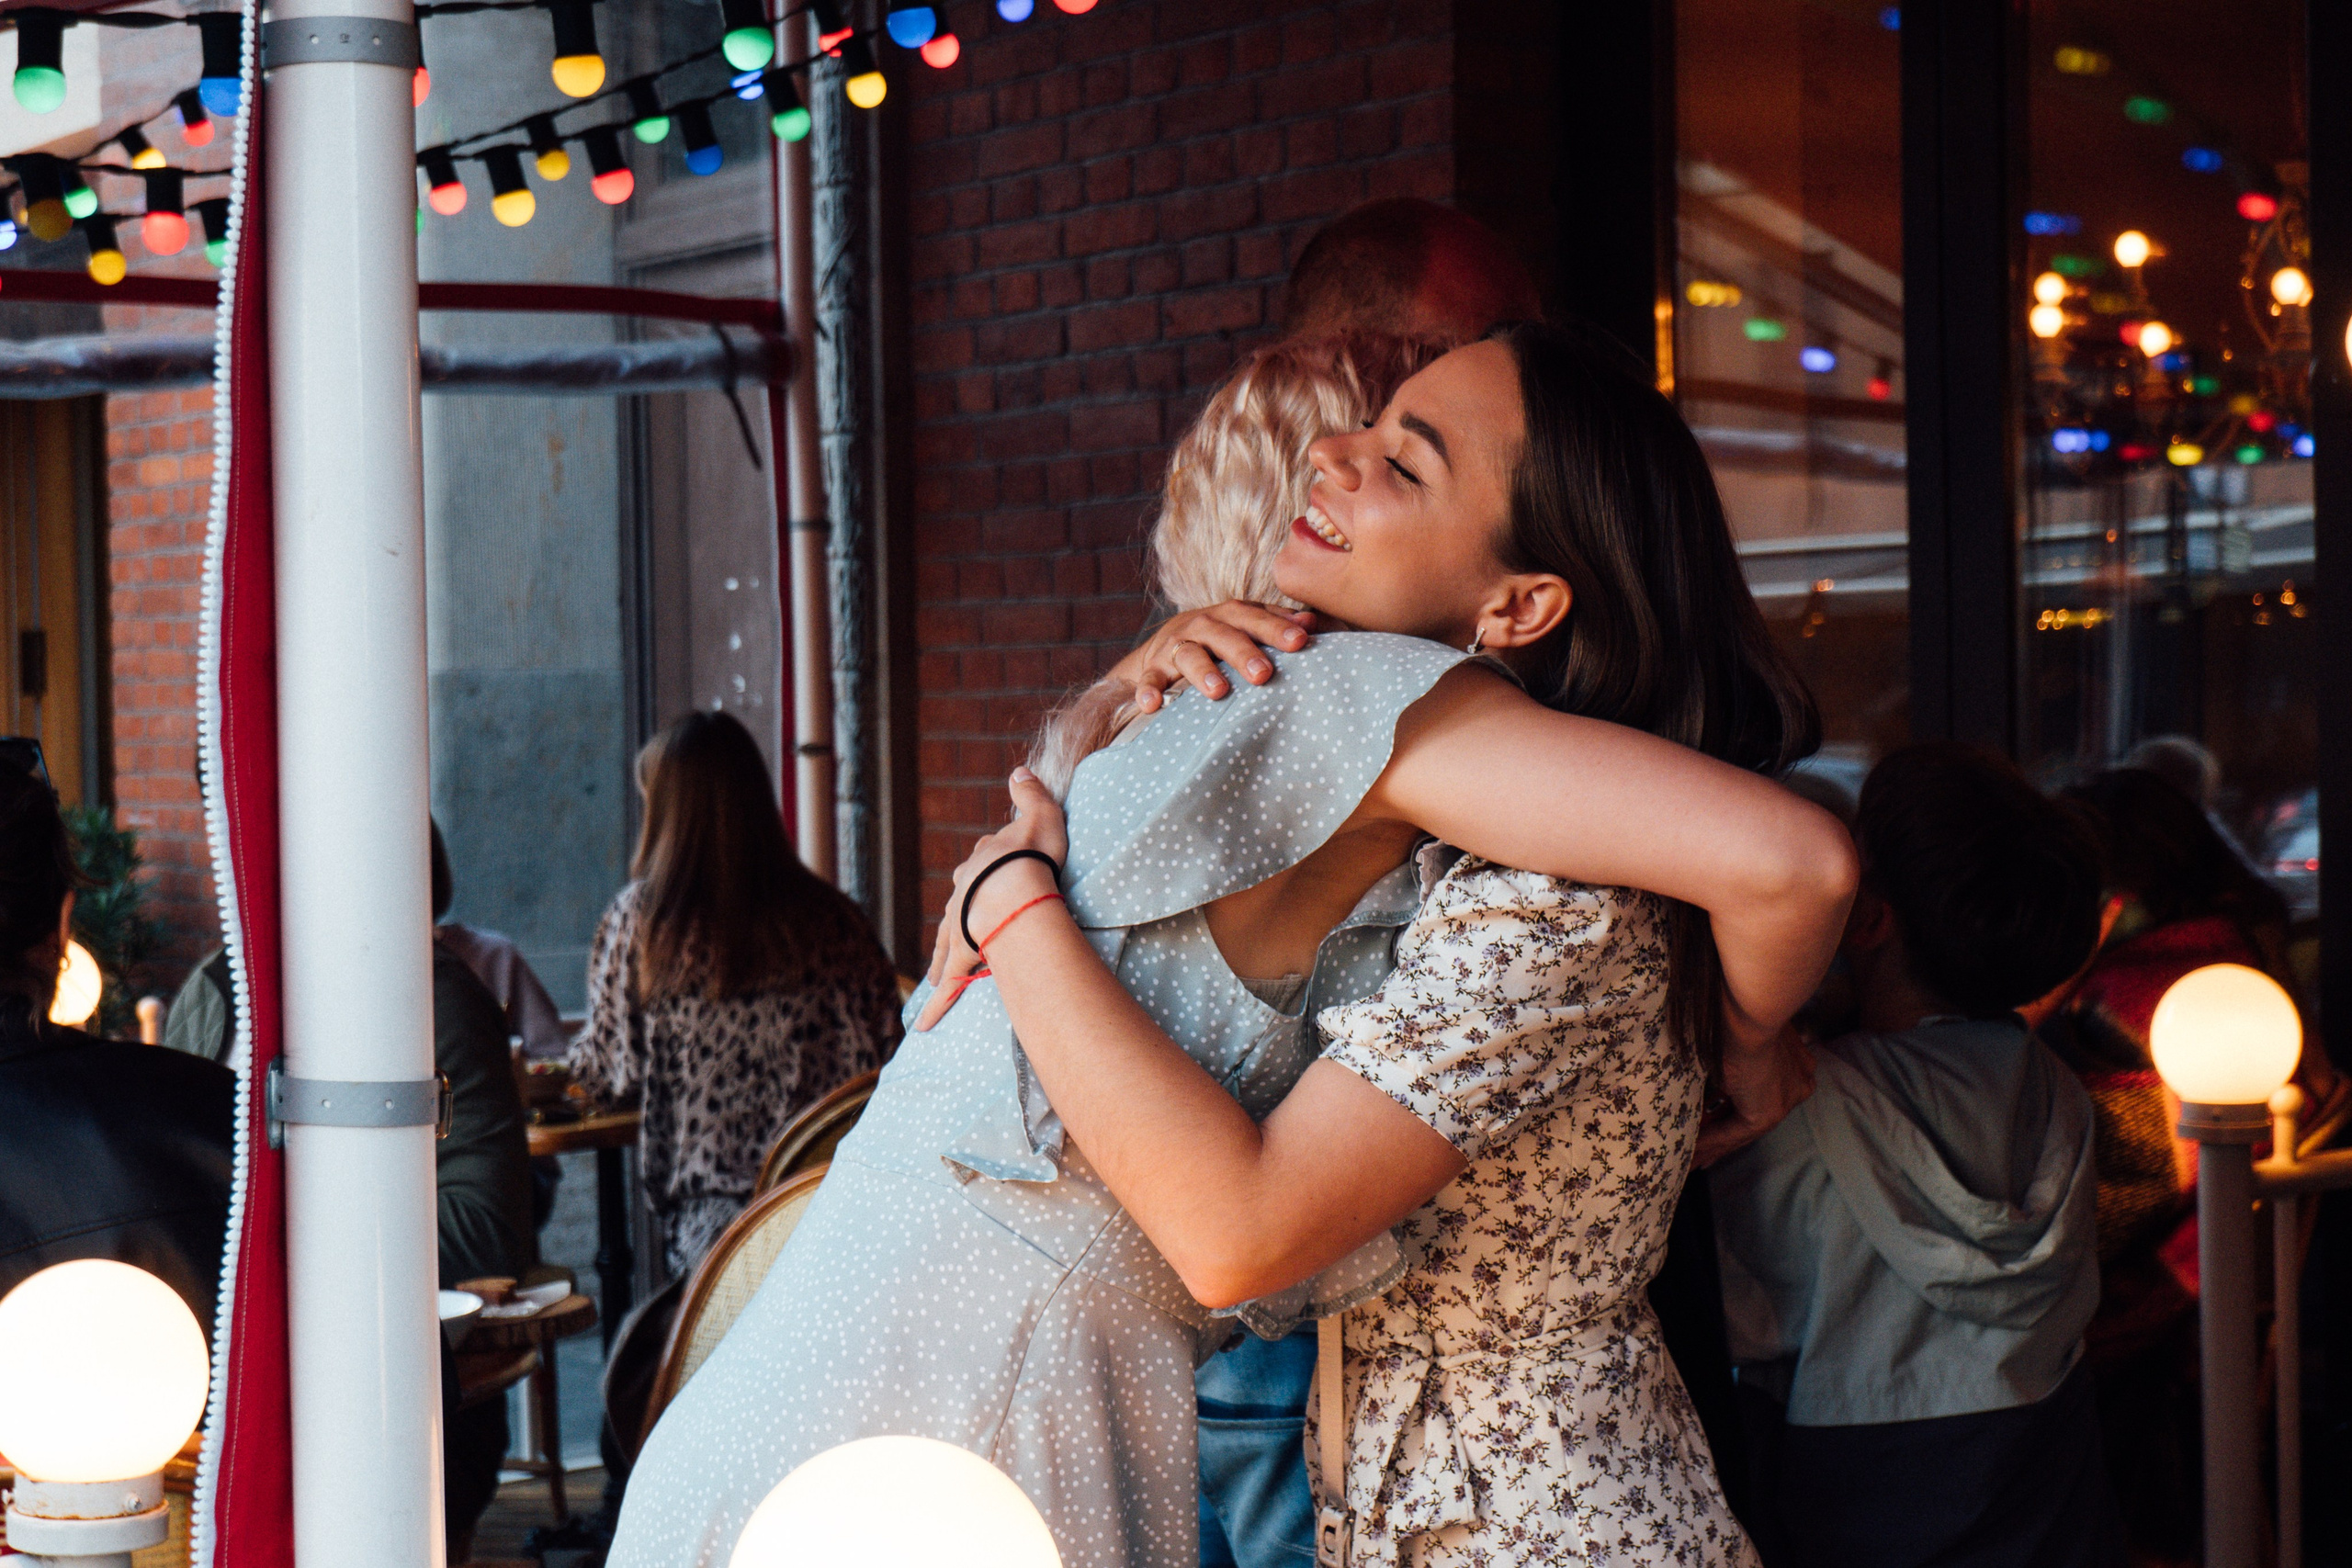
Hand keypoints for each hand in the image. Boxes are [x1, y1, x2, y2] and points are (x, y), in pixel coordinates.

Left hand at [916, 768, 1071, 1030]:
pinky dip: (934, 1005)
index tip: (995, 876)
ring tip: (933, 979)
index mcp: (980, 863)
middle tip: (963, 933)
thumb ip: (1031, 793)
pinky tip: (923, 1025)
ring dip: (940, 961)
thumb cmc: (1031, 853)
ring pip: (945, 945)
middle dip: (960, 917)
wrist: (1013, 885)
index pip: (979, 865)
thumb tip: (1020, 770)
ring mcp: (958, 926)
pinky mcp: (959, 956)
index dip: (989, 870)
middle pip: (957, 906)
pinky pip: (946, 985)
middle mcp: (962, 893)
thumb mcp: (1040, 814)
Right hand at [1110, 601, 1317, 712]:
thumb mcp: (1242, 628)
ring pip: (1189, 655)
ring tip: (1218, 692)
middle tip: (1264, 674)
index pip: (1255, 618)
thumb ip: (1274, 625)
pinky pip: (1149, 679)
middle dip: (1244, 652)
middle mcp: (1202, 626)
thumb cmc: (1215, 640)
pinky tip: (1152, 706)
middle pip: (1223, 634)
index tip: (1301, 641)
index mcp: (1229, 616)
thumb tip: (1314, 624)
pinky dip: (1149, 691)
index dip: (1277, 628)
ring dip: (1203, 672)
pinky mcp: (1152, 669)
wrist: (1158, 651)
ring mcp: (1175, 647)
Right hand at [1694, 1022, 1814, 1167]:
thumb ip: (1734, 1051)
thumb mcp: (1738, 1031)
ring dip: (1713, 1147)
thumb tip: (1708, 1061)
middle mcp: (1797, 1086)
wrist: (1747, 1009)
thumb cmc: (1739, 1009)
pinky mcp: (1766, 1112)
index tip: (1719, 1115)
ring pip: (1742, 1130)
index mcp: (1796, 1065)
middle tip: (1702, 1156)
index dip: (1738, 1109)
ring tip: (1691, 1161)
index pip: (1762, 1094)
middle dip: (1725, 1138)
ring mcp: (1784, 1101)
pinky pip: (1733, 1133)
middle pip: (1752, 1118)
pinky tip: (1692, 1153)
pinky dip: (1710, 1142)